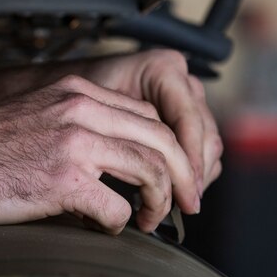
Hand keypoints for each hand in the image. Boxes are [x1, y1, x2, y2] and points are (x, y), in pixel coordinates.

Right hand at [0, 75, 200, 233]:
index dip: (166, 146)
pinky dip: (121, 222)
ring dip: (160, 200)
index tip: (170, 172)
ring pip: (151, 169)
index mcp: (74, 90)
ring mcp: (73, 141)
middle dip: (183, 174)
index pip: (144, 113)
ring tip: (152, 219)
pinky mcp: (64, 179)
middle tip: (188, 201)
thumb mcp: (33, 117)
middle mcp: (79, 108)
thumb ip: (74, 124)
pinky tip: (109, 227)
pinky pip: (117, 205)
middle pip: (160, 137)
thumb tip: (111, 158)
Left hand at [79, 50, 222, 195]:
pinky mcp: (187, 118)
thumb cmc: (75, 104)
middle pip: (204, 134)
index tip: (187, 195)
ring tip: (174, 204)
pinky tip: (173, 192)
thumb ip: (122, 135)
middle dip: (194, 174)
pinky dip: (191, 172)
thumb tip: (148, 172)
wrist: (67, 99)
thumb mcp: (92, 114)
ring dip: (195, 177)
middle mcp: (182, 80)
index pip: (187, 121)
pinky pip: (201, 148)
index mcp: (163, 69)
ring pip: (208, 144)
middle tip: (184, 207)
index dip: (189, 162)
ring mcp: (188, 98)